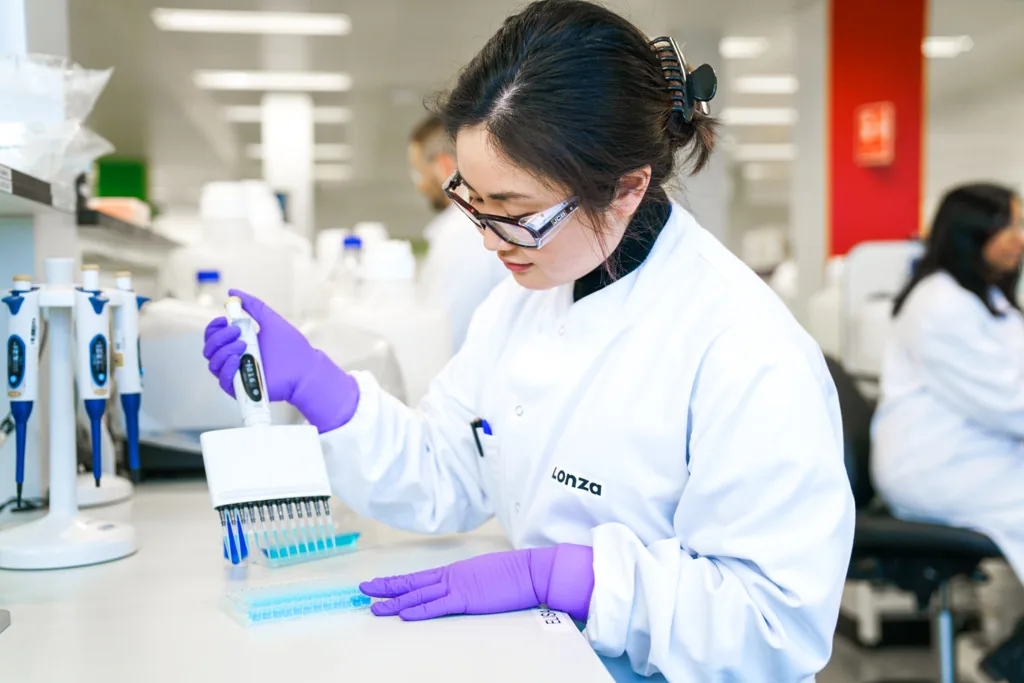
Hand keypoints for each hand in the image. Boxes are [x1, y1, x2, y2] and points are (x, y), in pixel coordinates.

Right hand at [202, 289, 358, 432]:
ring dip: (224, 351)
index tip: (223, 319)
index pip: (213, 336)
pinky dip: (227, 368)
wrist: (305, 369)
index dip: (213, 328)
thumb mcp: (270, 321)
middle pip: (209, 349)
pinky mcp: (240, 389)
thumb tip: (233, 292)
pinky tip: (238, 359)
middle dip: (218, 337)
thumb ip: (253, 306)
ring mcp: (237, 374)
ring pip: (213, 364)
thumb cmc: (290, 347)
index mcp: (238, 343)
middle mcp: (234, 358)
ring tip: (244, 346)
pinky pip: (223, 380)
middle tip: (237, 332)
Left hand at [359, 544, 594, 621]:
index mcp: (455, 572)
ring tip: (374, 607)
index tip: (378, 583)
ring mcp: (458, 587)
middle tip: (362, 590)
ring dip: (394, 602)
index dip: (396, 582)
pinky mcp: (467, 599)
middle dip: (385, 587)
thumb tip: (460, 588)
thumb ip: (468, 581)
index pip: (418, 578)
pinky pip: (438, 607)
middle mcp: (451, 576)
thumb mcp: (484, 575)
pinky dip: (419, 611)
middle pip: (411, 583)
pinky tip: (404, 615)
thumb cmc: (513, 574)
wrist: (531, 570)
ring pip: (418, 596)